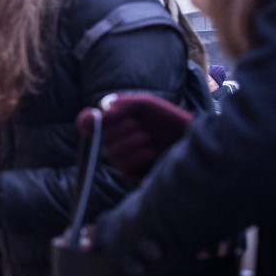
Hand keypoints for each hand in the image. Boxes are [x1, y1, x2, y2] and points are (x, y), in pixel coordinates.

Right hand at [75, 92, 192, 179]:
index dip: (86, 121)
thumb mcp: (146, 104)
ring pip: (111, 151)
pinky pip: (122, 165)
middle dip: (121, 128)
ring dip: (132, 142)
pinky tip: (150, 152)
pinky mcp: (130, 172)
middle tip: (139, 125)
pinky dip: (137, 155)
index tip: (92, 117)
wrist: (189, 138)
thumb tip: (103, 112)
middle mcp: (113, 140)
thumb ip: (125, 103)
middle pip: (101, 137)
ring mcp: (120, 156)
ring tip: (147, 138)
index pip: (88, 123)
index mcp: (113, 123)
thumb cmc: (167, 119)